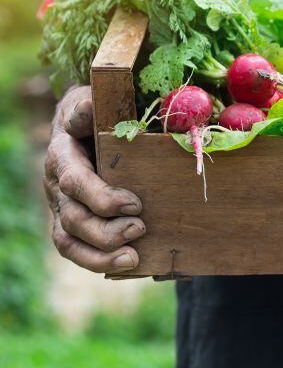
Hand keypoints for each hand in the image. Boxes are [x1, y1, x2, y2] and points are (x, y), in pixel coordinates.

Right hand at [43, 86, 143, 272]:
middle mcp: (56, 184)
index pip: (75, 181)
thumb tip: (92, 104)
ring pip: (70, 239)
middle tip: (141, 228)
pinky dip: (98, 262)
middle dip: (106, 229)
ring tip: (134, 257)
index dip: (101, 196)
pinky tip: (128, 265)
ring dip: (101, 253)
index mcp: (63, 155)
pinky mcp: (70, 222)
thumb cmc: (96, 112)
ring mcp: (61, 206)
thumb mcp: (93, 102)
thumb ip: (91, 108)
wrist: (83, 121)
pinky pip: (75, 250)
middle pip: (73, 217)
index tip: (134, 203)